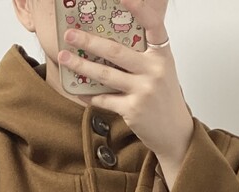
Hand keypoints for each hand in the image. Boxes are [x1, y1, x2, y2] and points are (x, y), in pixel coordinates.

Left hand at [59, 0, 193, 175]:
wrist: (174, 132)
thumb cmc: (164, 98)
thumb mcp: (162, 70)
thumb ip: (144, 55)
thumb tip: (112, 41)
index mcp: (162, 55)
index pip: (153, 24)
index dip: (139, 8)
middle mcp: (154, 71)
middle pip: (116, 51)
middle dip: (89, 41)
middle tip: (70, 34)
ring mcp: (143, 91)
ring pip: (105, 75)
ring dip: (81, 65)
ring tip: (64, 57)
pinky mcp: (133, 110)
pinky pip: (104, 99)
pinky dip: (89, 95)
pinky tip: (78, 90)